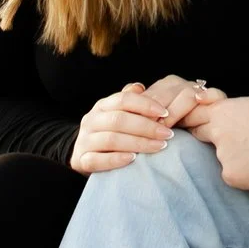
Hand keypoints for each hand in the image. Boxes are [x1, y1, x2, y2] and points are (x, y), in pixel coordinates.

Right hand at [71, 81, 218, 173]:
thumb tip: (140, 87)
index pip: (123, 99)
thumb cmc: (109, 132)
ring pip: (111, 139)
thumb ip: (129, 102)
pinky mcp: (81, 160)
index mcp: (102, 106)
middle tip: (167, 134)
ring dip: (138, 143)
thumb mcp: (117, 114)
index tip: (165, 113)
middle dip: (147, 127)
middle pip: (119, 119)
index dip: (145, 104)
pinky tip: (133, 159)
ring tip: (159, 147)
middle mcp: (91, 120)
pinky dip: (115, 159)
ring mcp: (84, 140)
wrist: (83, 155)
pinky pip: (96, 160)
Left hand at [186, 94, 248, 191]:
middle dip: (211, 139)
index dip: (197, 121)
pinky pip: (231, 175)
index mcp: (222, 111)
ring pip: (220, 158)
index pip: (194, 115)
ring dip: (232, 157)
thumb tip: (234, 114)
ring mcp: (222, 155)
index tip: (200, 125)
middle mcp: (217, 132)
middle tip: (232, 142)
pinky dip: (242, 173)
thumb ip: (237, 109)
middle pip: (199, 135)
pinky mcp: (230, 174)